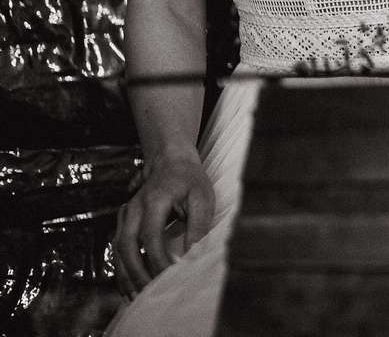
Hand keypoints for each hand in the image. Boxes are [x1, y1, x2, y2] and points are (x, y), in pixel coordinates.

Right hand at [113, 151, 214, 296]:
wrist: (170, 160)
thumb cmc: (189, 179)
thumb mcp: (202, 197)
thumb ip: (199, 225)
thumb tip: (193, 254)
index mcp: (153, 200)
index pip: (150, 235)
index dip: (157, 258)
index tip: (169, 276)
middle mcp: (133, 208)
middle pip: (126, 245)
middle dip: (136, 272)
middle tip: (149, 293)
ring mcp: (124, 215)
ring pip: (117, 250)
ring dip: (125, 275)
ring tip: (136, 298)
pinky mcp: (123, 222)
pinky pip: (117, 249)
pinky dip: (122, 269)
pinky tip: (129, 286)